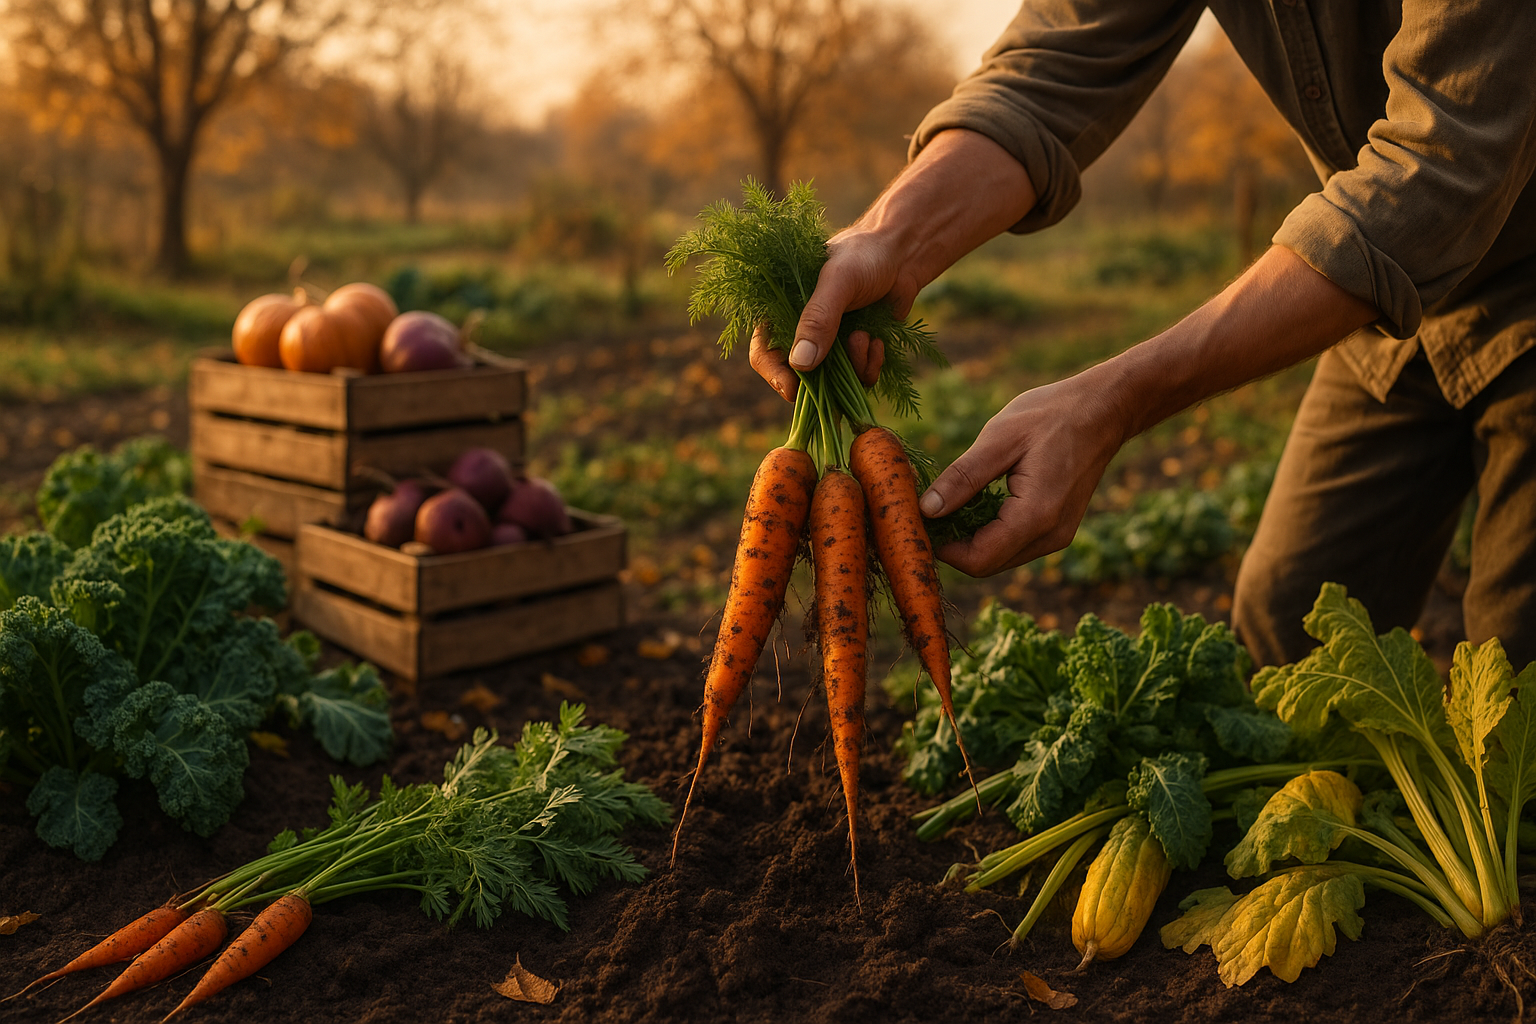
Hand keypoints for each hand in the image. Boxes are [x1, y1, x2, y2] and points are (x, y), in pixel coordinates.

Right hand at [749, 130, 1037, 401]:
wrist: (903, 255)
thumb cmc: (864, 256)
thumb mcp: (838, 282)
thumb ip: (818, 319)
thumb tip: (801, 365)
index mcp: (783, 311)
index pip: (764, 353)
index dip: (774, 375)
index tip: (793, 389)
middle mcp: (802, 332)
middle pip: (797, 377)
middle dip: (822, 379)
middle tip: (841, 375)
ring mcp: (829, 345)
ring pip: (832, 382)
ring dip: (852, 368)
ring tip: (866, 337)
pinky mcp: (854, 353)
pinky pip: (857, 377)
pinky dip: (869, 365)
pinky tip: (878, 341)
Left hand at [923, 375, 1129, 576]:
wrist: (1104, 409)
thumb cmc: (1052, 414)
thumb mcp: (999, 439)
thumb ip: (962, 478)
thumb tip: (926, 510)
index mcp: (1035, 516)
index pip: (977, 560)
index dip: (942, 548)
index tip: (919, 519)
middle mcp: (1050, 536)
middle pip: (987, 564)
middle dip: (953, 545)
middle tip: (929, 510)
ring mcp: (1058, 536)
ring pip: (1000, 558)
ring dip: (971, 539)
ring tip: (951, 502)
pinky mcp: (1058, 529)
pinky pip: (1015, 545)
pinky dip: (990, 532)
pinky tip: (978, 502)